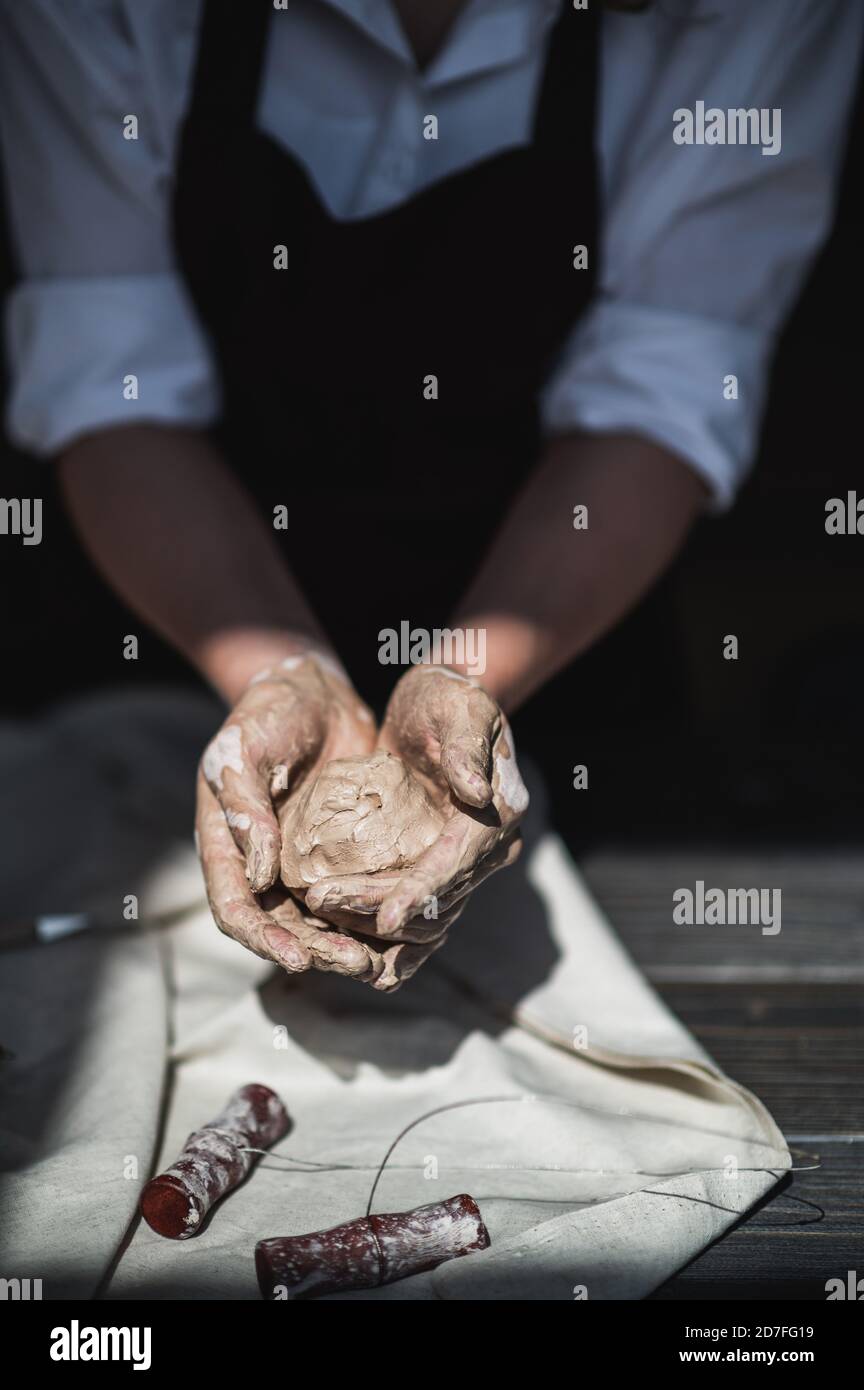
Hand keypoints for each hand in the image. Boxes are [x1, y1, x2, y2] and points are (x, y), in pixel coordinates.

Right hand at [197, 652, 379, 975]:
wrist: (313, 691)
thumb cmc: (267, 713)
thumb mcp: (242, 749)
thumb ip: (244, 807)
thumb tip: (256, 875)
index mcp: (226, 846)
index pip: (235, 908)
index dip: (262, 939)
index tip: (296, 959)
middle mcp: (260, 865)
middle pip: (281, 927)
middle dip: (316, 951)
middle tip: (356, 964)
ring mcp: (300, 862)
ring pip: (318, 921)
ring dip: (345, 944)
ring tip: (379, 962)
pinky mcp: (340, 853)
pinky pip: (353, 893)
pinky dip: (371, 916)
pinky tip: (402, 930)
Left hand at [304, 666, 525, 957]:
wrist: (437, 706)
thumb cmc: (447, 696)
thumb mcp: (458, 704)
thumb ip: (466, 744)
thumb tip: (478, 791)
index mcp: (498, 814)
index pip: (456, 864)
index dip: (421, 893)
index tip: (385, 919)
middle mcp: (487, 850)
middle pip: (435, 901)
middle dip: (377, 908)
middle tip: (320, 900)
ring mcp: (461, 864)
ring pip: (422, 920)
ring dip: (371, 925)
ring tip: (318, 911)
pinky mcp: (433, 867)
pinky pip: (411, 915)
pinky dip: (380, 936)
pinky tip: (340, 941)